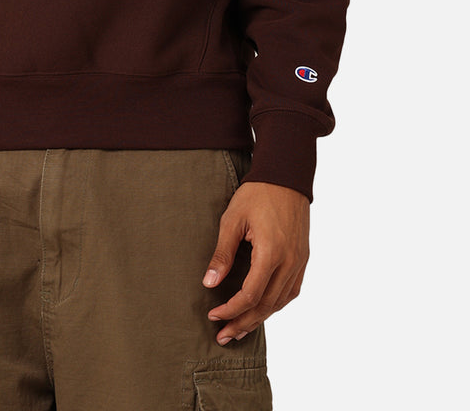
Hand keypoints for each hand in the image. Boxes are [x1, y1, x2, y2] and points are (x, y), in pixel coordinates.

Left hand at [202, 181, 309, 344]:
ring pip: (280, 302)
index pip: (250, 295)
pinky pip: (291, 291)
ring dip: (260, 318)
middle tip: (223, 336)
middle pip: (266, 305)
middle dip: (243, 323)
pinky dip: (275, 304)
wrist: (286, 176)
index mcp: (271, 253)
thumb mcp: (232, 220)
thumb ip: (222, 254)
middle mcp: (290, 262)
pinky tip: (262, 309)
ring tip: (239, 328)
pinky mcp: (303, 258)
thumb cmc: (256, 194)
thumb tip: (209, 283)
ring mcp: (300, 261)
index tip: (214, 315)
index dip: (231, 310)